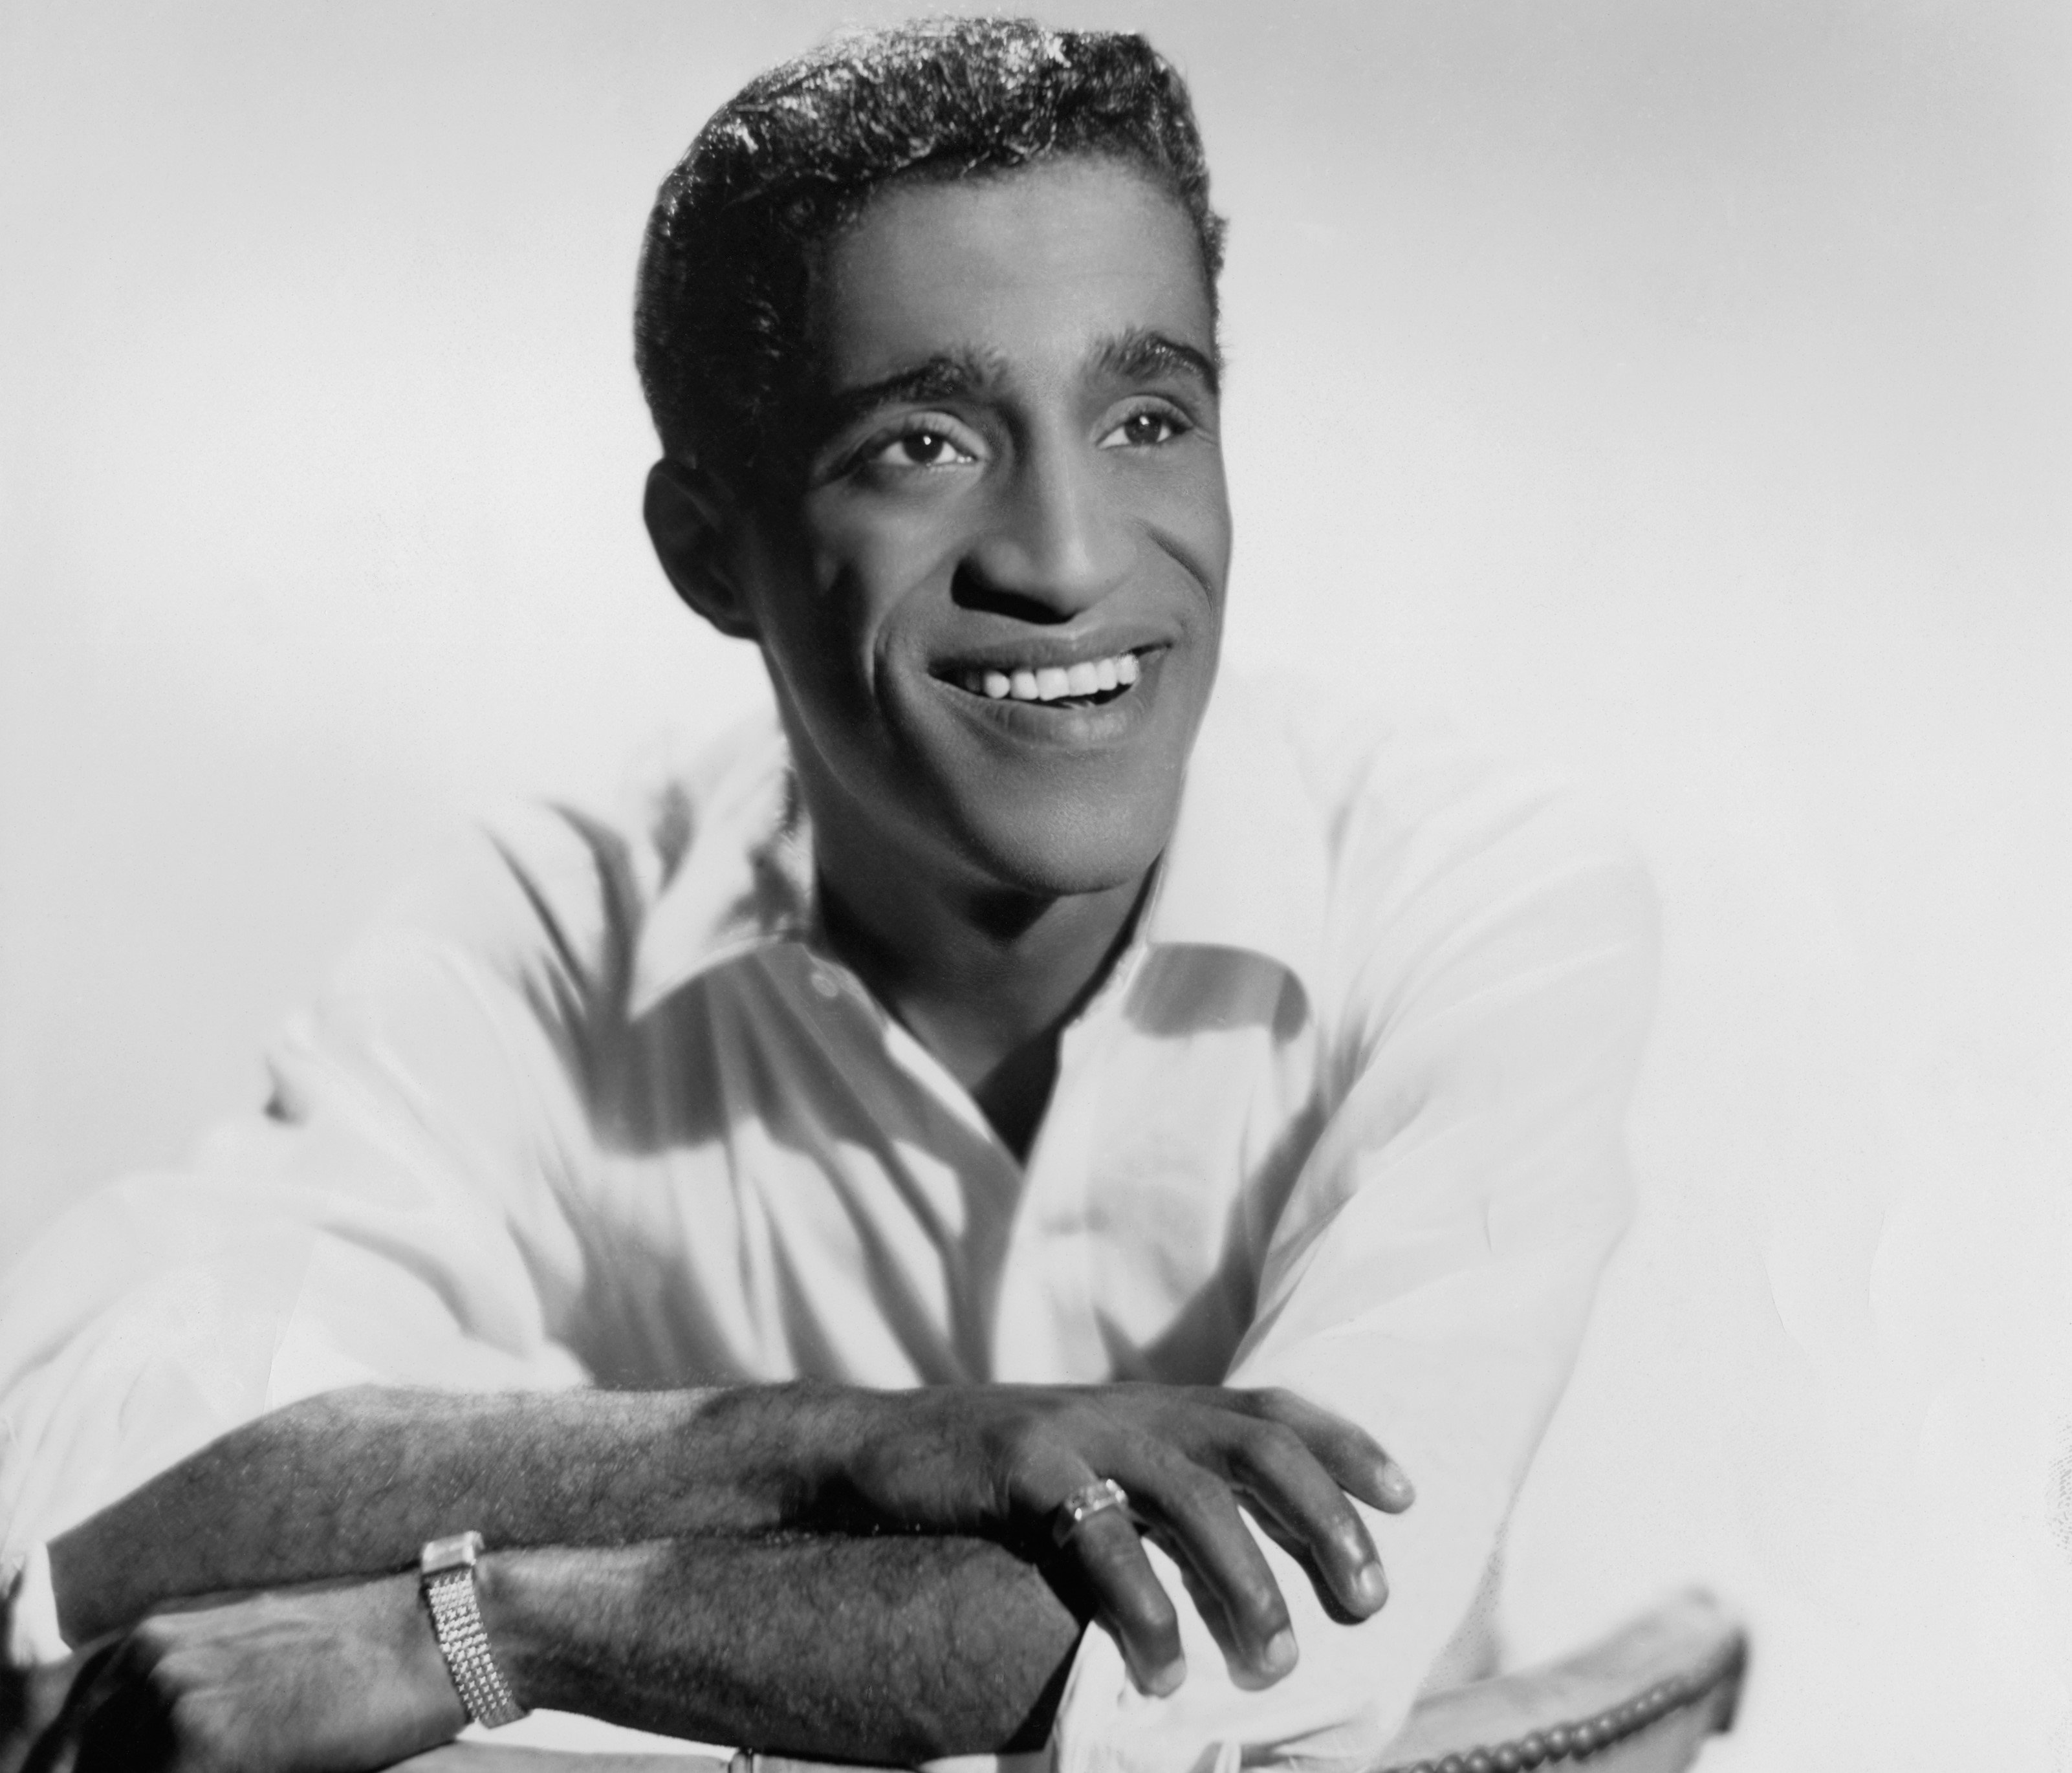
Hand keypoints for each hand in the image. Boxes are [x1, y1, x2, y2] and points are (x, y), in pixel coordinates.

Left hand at [8, 1573, 464, 1772]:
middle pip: (74, 1765)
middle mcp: (145, 1661)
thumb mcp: (250, 1657)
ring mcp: (167, 1698)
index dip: (73, 1764)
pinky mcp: (199, 1742)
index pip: (60, 1735)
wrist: (432, 1636)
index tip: (102, 1772)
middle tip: (209, 1766)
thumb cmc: (358, 1655)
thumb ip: (184, 1695)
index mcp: (150, 1639)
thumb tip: (144, 1753)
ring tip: (233, 1765)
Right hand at [798, 1382, 1413, 1697]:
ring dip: (1247, 1581)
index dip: (1346, 1445)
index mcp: (1155, 1408)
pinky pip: (1097, 1537)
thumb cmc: (993, 1482)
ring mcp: (1076, 1431)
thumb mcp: (1089, 1467)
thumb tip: (1239, 1569)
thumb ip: (1156, 1494)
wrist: (870, 1453)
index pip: (1272, 1409)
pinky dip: (1142, 1605)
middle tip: (1368, 1602)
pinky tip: (1165, 1669)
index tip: (1408, 1496)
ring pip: (1193, 1496)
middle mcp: (1131, 1409)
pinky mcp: (1019, 1465)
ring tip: (1278, 1661)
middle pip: (1257, 1448)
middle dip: (1326, 1521)